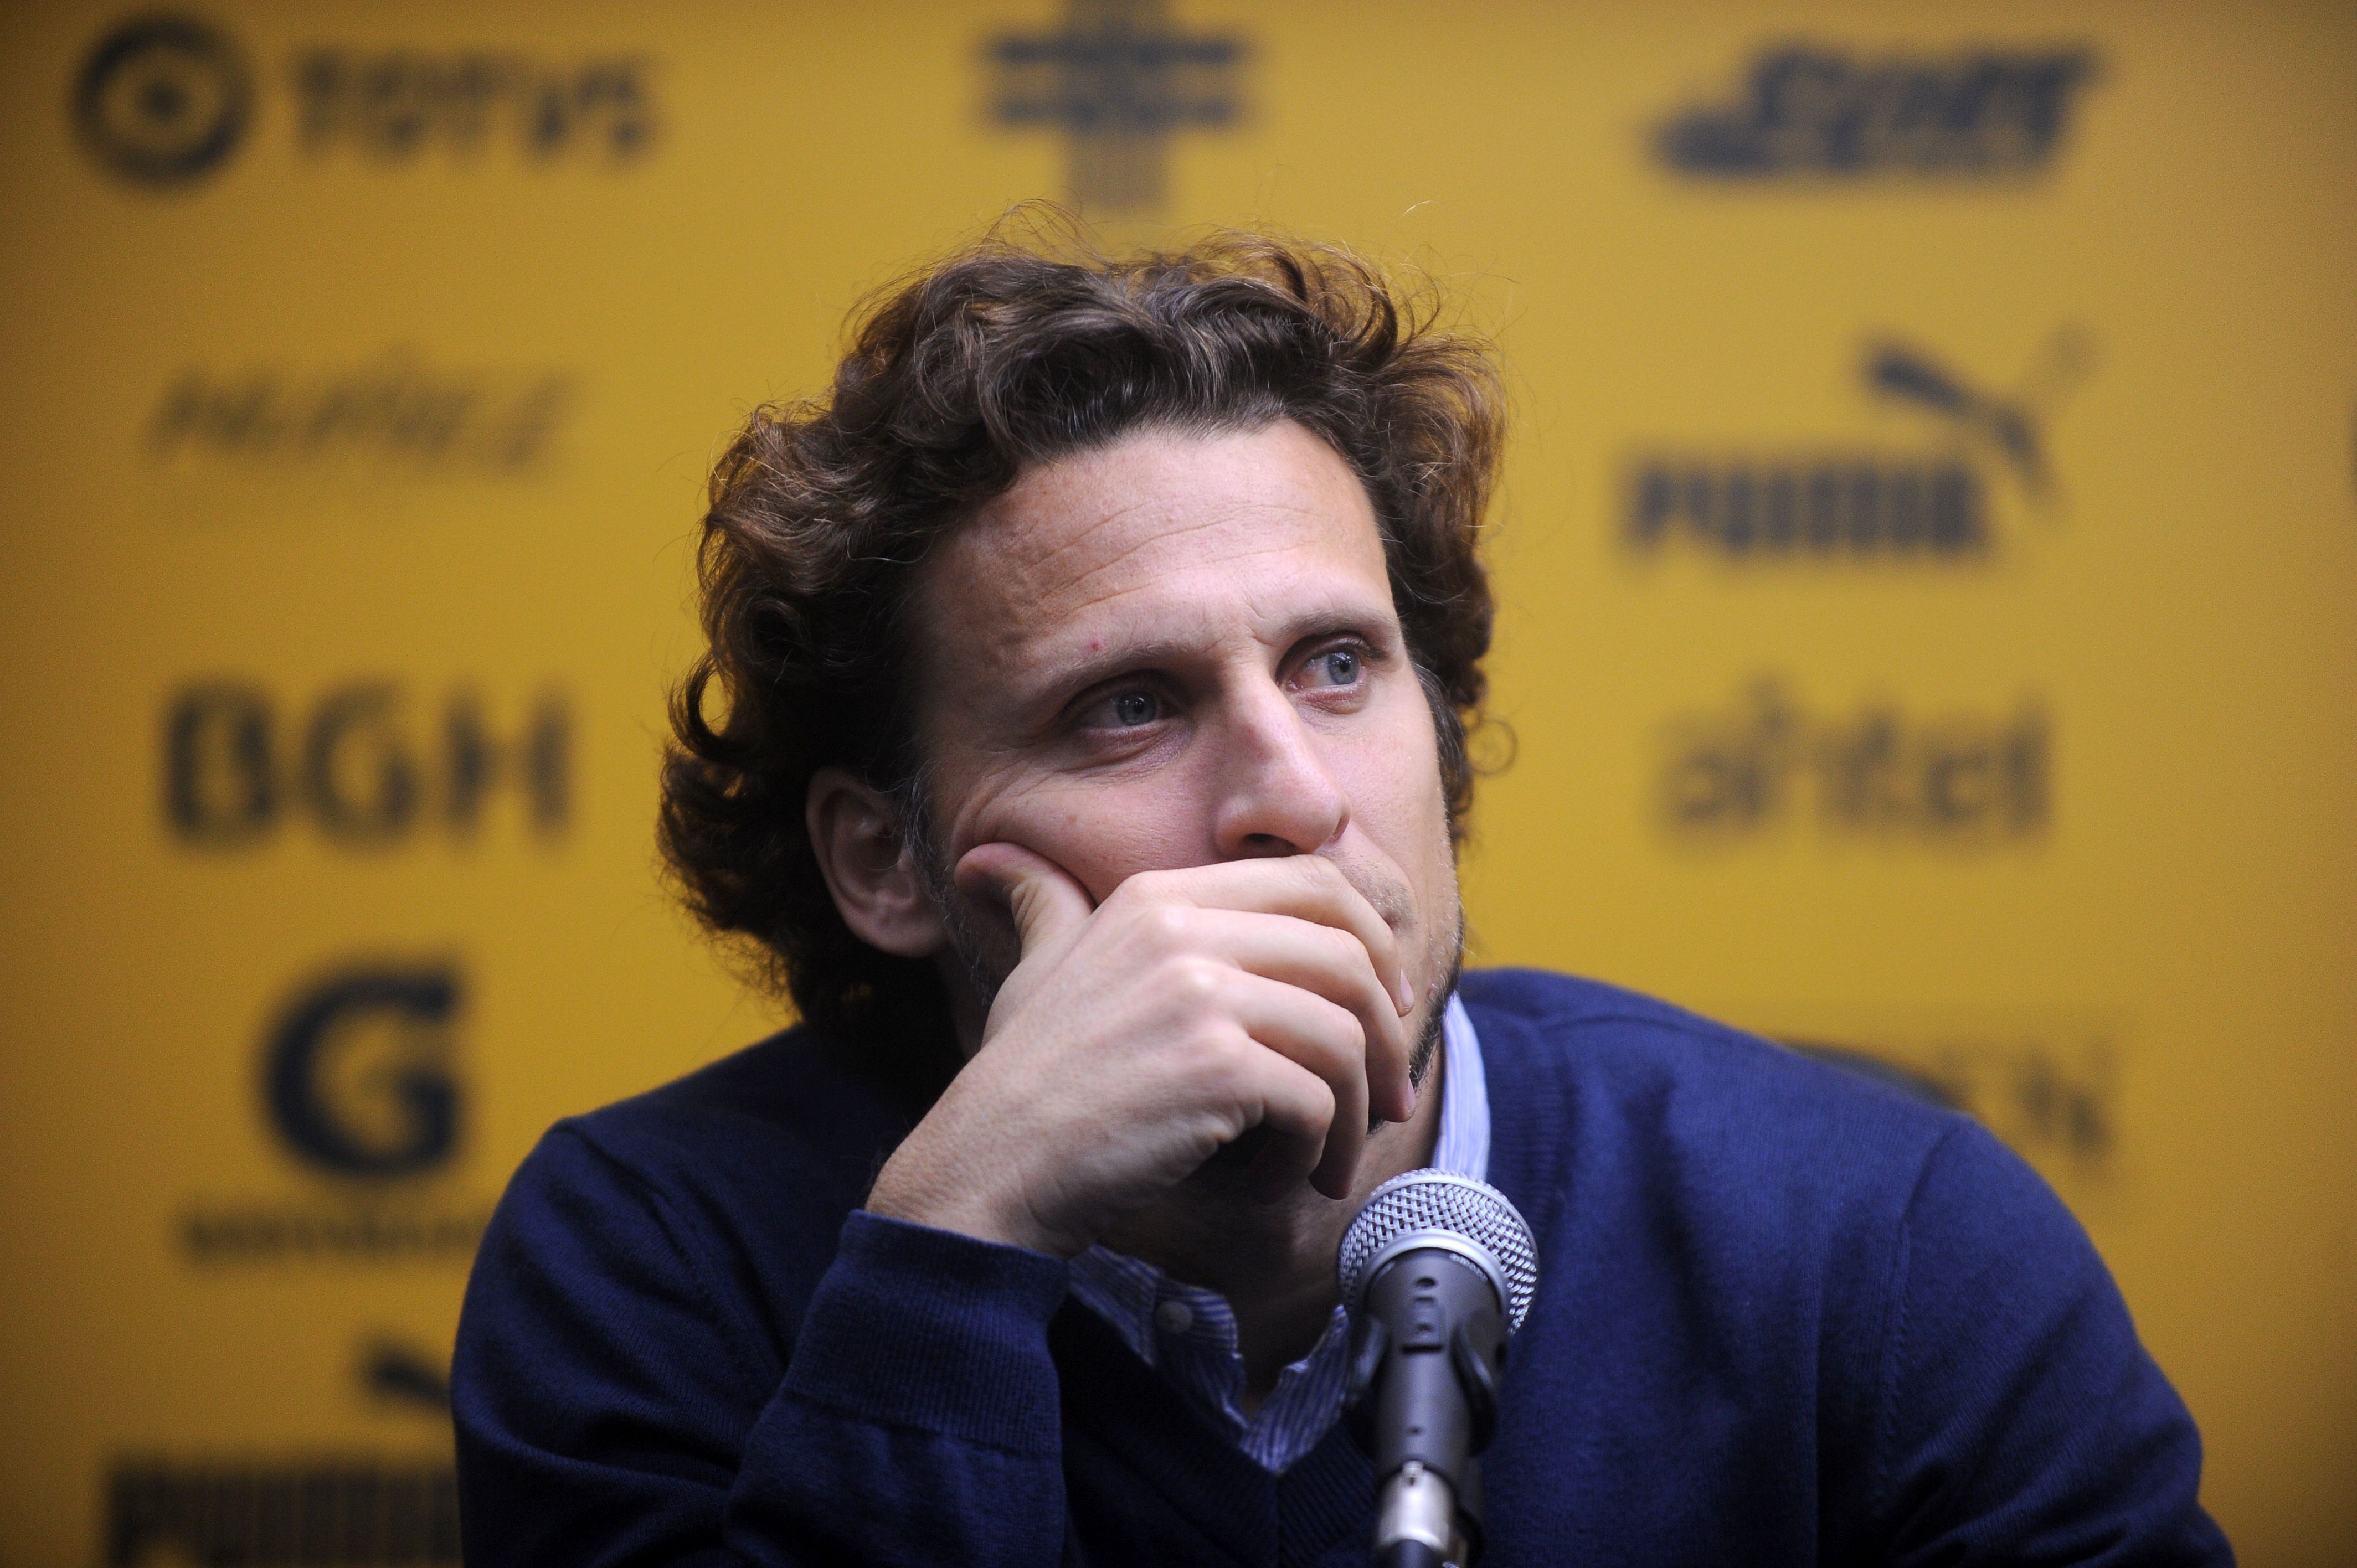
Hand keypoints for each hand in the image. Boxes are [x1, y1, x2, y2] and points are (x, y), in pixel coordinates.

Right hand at [863, 847, 1417, 1257]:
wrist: (990, 1167)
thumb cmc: (1024, 1080)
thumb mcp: (1037, 968)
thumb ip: (1046, 906)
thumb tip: (994, 862)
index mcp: (1157, 896)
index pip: (1318, 883)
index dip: (1373, 944)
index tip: (1383, 1006)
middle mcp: (1179, 928)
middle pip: (1348, 957)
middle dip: (1388, 1035)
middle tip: (1387, 1096)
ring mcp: (1197, 994)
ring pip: (1344, 1036)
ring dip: (1357, 1110)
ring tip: (1335, 1157)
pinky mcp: (1215, 1068)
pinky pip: (1316, 1103)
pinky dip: (1316, 1151)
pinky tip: (1286, 1180)